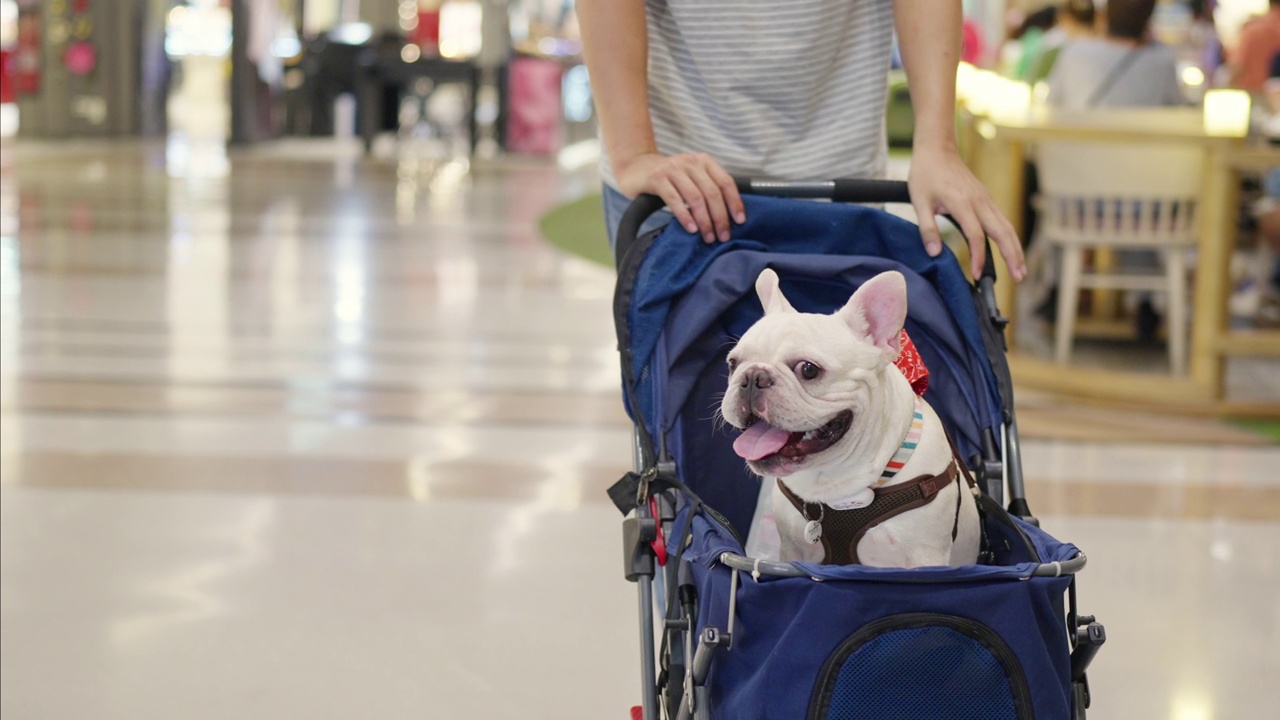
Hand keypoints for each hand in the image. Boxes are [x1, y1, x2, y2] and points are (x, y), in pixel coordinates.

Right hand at [615, 152, 745, 242]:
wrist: (636, 167)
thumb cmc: (668, 177)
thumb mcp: (691, 176)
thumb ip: (707, 187)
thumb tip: (728, 214)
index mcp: (703, 161)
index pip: (726, 182)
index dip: (735, 202)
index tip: (739, 221)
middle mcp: (690, 162)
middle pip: (712, 192)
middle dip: (720, 217)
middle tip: (723, 236)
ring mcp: (673, 169)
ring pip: (695, 198)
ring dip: (705, 220)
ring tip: (708, 237)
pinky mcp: (657, 178)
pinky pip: (675, 200)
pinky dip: (685, 216)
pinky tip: (691, 228)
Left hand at [907, 146, 1026, 281]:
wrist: (937, 149)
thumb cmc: (925, 174)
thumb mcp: (919, 201)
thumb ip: (927, 228)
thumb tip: (934, 253)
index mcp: (962, 203)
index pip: (976, 235)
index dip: (978, 256)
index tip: (976, 275)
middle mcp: (979, 201)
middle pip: (1002, 231)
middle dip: (1012, 255)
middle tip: (1020, 276)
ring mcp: (985, 199)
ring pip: (1007, 226)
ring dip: (1016, 248)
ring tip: (1021, 269)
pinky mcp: (986, 199)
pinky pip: (1002, 220)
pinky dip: (1009, 237)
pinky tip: (1011, 250)